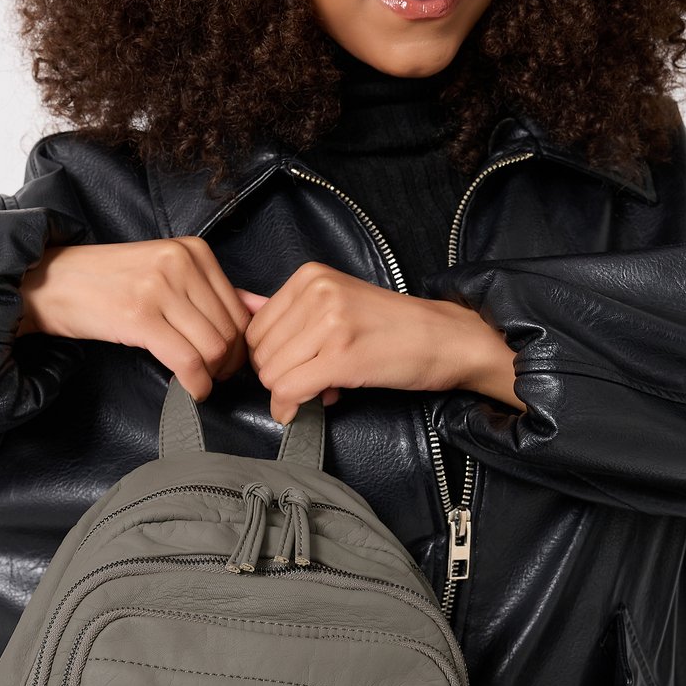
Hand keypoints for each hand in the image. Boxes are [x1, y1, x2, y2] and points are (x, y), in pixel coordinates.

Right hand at [15, 237, 251, 401]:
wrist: (50, 283)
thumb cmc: (107, 283)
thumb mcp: (166, 275)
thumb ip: (215, 291)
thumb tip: (262, 308)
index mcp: (194, 251)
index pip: (239, 309)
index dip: (240, 344)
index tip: (227, 361)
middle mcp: (181, 263)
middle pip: (231, 330)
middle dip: (229, 364)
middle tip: (215, 377)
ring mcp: (160, 288)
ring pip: (214, 347)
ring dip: (213, 376)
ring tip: (201, 381)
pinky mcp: (140, 316)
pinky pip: (187, 360)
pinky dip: (196, 383)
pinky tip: (191, 388)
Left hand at [237, 264, 526, 425]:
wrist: (444, 338)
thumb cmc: (391, 326)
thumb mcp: (336, 302)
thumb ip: (288, 310)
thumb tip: (240, 309)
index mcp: (309, 277)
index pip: (255, 328)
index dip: (269, 357)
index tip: (295, 366)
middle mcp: (316, 293)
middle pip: (260, 353)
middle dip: (278, 377)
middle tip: (311, 380)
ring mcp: (330, 323)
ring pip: (272, 374)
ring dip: (289, 393)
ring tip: (323, 386)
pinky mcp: (342, 356)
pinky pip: (291, 390)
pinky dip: (291, 408)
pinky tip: (306, 408)